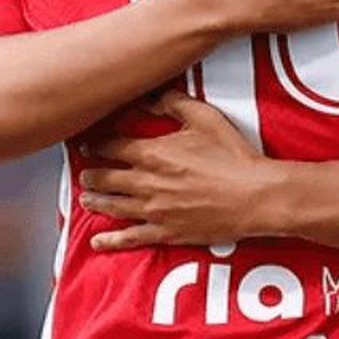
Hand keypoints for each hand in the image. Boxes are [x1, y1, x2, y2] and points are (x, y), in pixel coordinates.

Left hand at [81, 92, 278, 249]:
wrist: (253, 196)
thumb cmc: (232, 156)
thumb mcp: (203, 118)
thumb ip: (173, 104)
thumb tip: (151, 97)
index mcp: (152, 153)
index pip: (113, 147)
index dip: (97, 145)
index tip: (88, 145)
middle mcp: (146, 182)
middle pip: (106, 178)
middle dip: (91, 174)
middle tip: (84, 173)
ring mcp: (153, 210)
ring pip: (113, 206)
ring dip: (95, 201)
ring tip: (86, 199)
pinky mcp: (165, 232)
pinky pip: (130, 237)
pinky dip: (110, 240)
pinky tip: (98, 242)